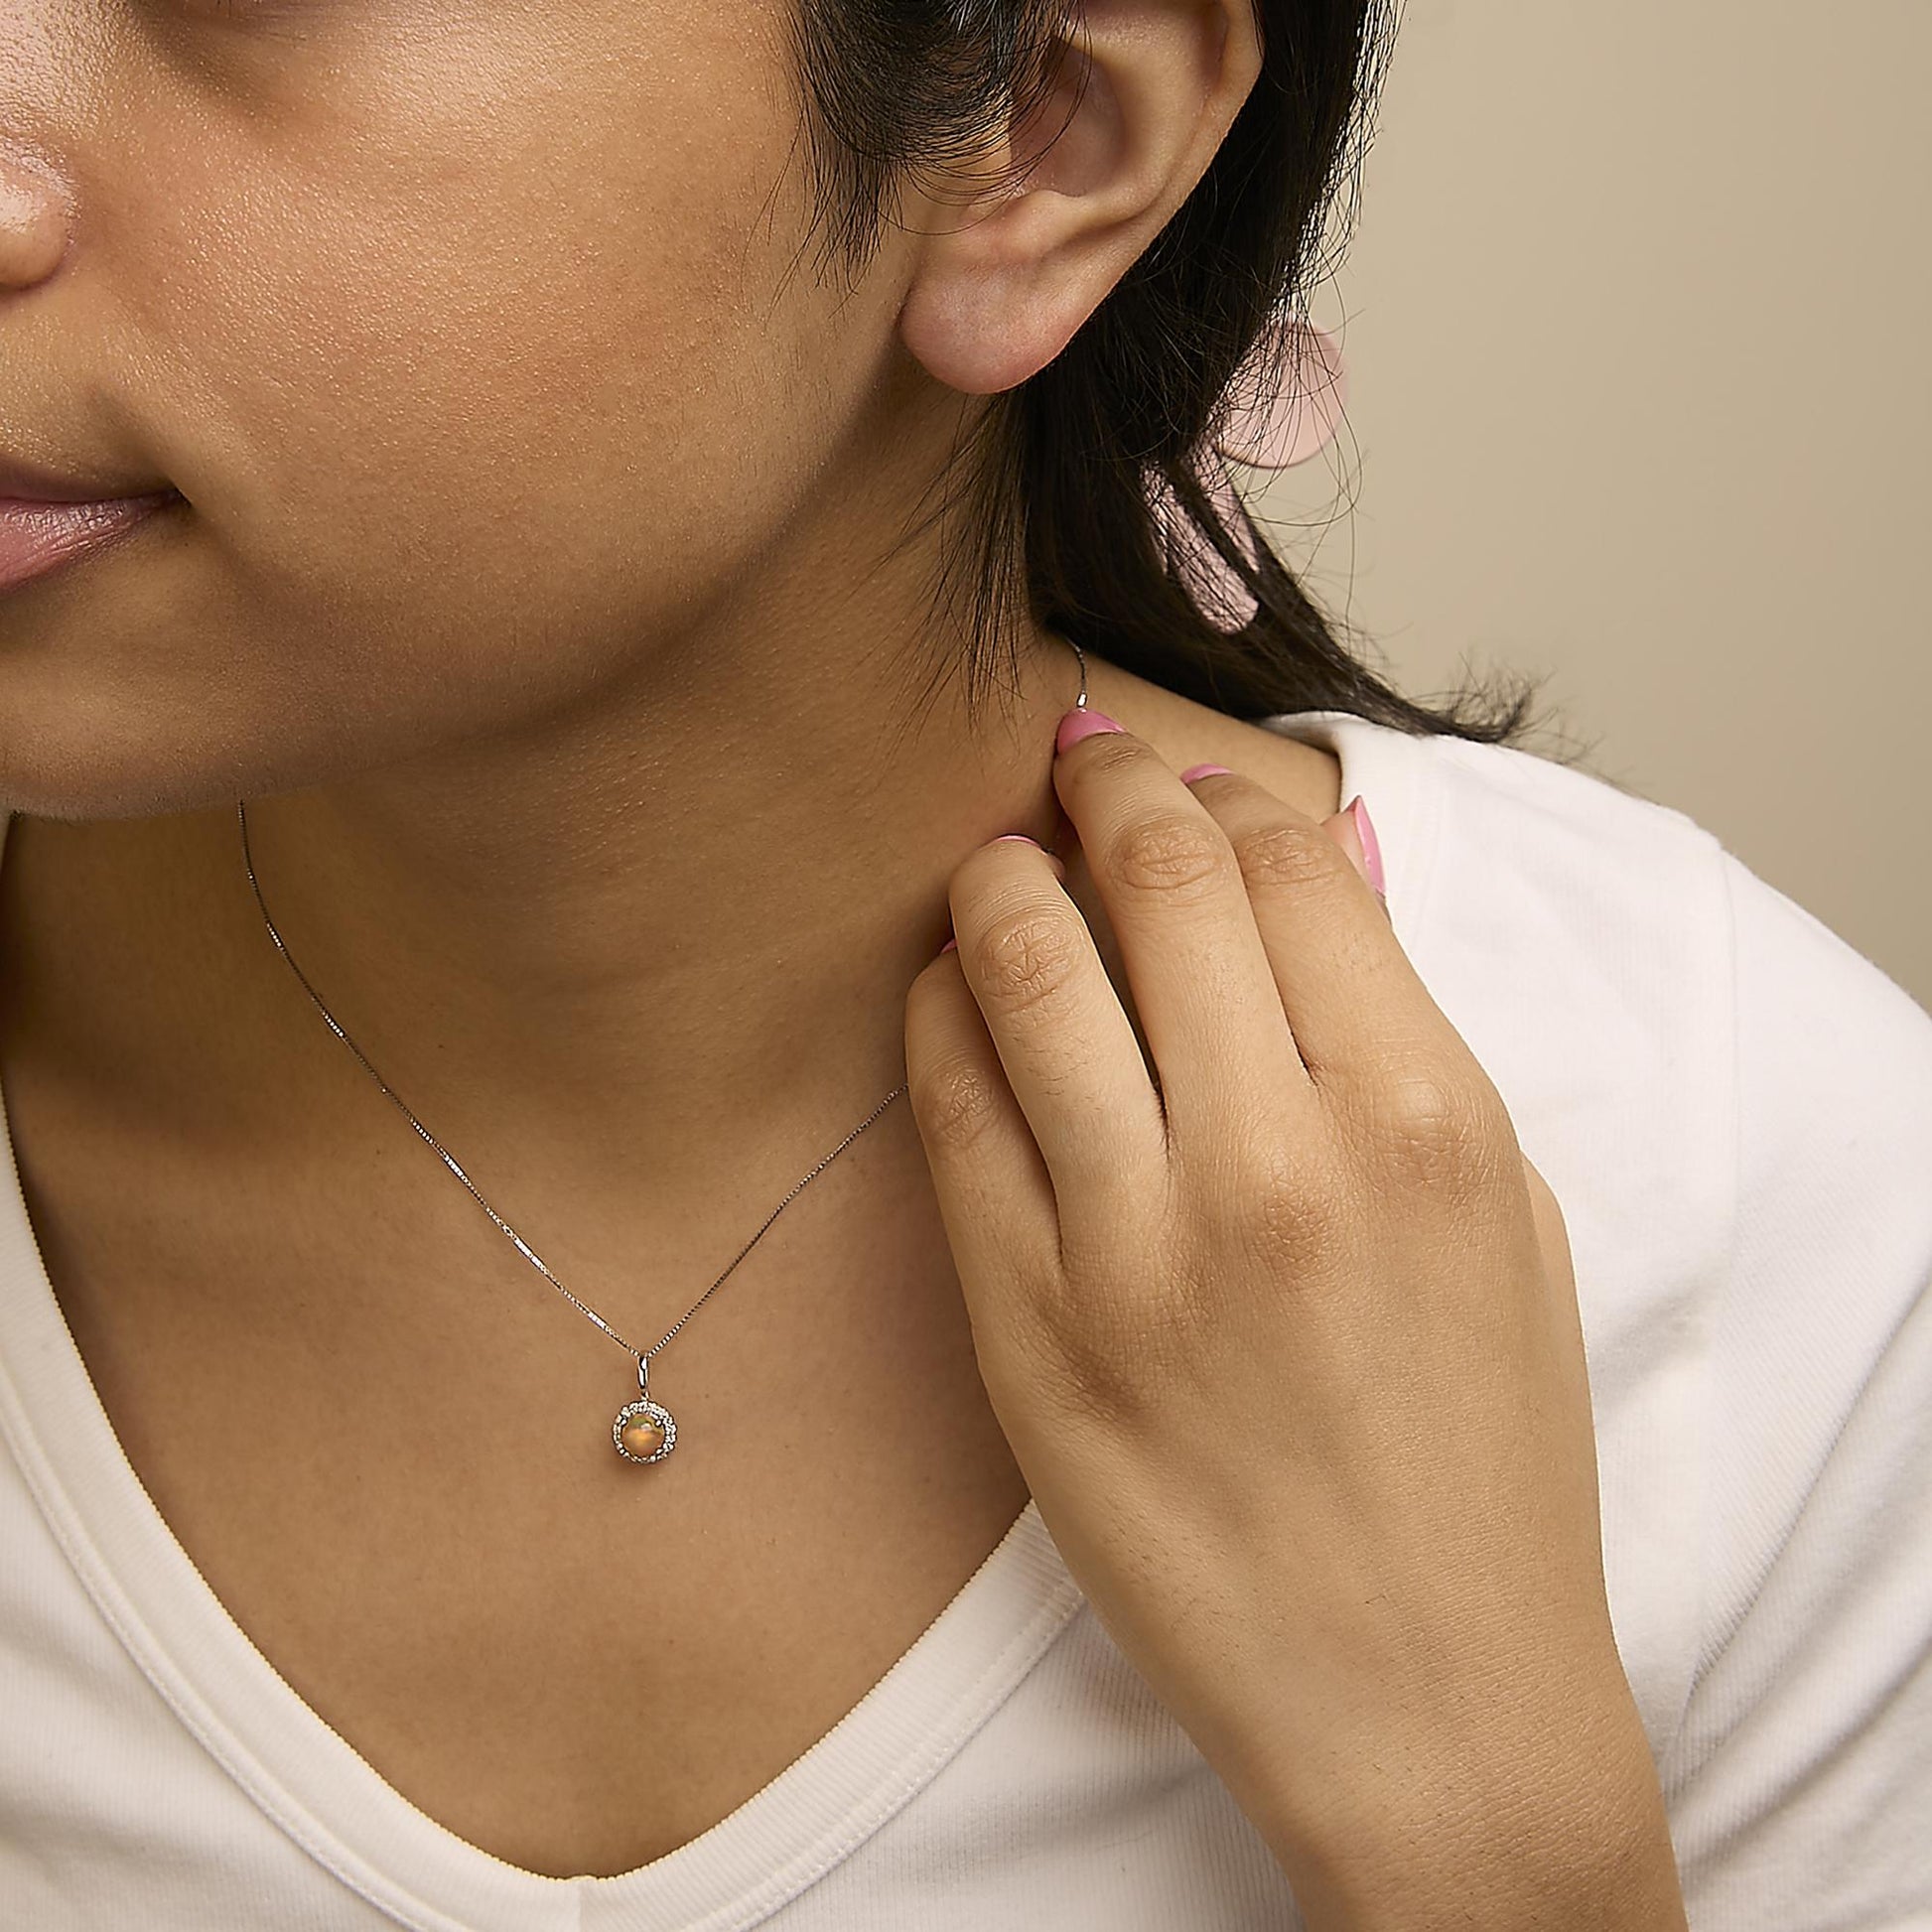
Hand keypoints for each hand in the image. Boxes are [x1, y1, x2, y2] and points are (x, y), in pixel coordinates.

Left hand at [903, 713, 1677, 1928]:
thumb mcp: (1504, 1211)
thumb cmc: (1483, 1451)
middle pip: (1151, 880)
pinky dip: (937, 1015)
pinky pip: (948, 1109)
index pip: (1287, 863)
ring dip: (996, 879)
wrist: (1424, 1691)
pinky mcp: (1026, 1329)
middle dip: (1098, 786)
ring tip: (996, 864)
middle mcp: (1276, 1160)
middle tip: (1071, 765)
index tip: (1179, 789)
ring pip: (1023, 966)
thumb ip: (1407, 1029)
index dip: (1216, 794)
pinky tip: (948, 992)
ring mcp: (1133, 1246)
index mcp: (1422, 1114)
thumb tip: (1314, 864)